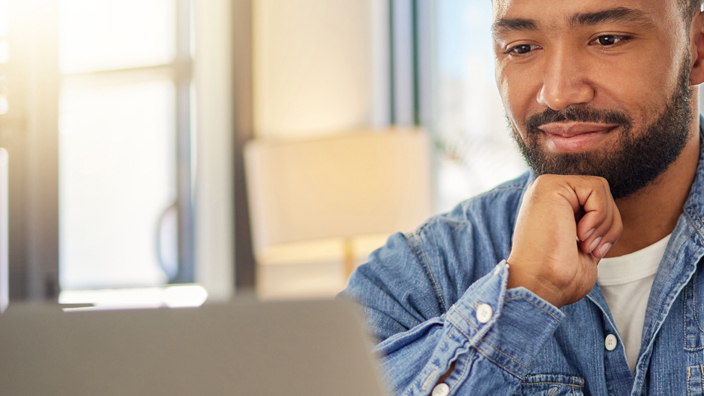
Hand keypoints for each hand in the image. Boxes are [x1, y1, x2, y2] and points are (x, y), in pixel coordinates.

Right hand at [506, 175, 621, 308]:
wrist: (540, 286)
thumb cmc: (559, 278)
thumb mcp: (583, 246)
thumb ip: (592, 226)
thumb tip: (610, 218)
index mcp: (551, 206)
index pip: (596, 201)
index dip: (606, 228)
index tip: (592, 252)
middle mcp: (546, 193)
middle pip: (601, 193)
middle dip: (609, 225)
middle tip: (590, 249)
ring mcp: (545, 187)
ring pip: (601, 188)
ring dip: (604, 222)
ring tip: (585, 244)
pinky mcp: (550, 186)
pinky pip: (596, 187)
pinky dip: (599, 215)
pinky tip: (580, 234)